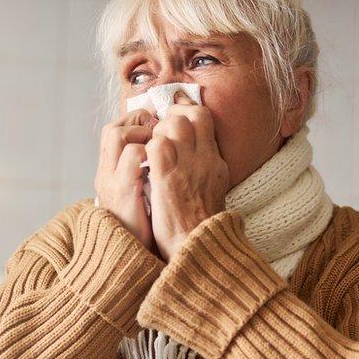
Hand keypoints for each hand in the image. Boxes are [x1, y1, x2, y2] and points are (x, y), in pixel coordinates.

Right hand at [94, 109, 157, 250]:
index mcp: (109, 174)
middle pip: (111, 128)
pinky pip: (131, 154)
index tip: (156, 122)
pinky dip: (146, 148)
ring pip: (116, 134)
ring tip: (159, 140)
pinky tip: (161, 157)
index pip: (113, 131)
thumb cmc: (145, 230)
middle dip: (137, 121)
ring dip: (141, 131)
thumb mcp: (140, 198)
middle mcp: (105, 174)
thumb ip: (144, 176)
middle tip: (159, 126)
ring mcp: (110, 180)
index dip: (135, 122)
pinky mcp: (122, 190)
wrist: (132, 258)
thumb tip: (163, 155)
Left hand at [145, 92, 228, 260]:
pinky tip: (143, 159)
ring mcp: (186, 167)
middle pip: (191, 115)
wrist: (197, 247)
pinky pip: (157, 146)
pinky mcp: (167, 178)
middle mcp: (204, 160)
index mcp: (215, 163)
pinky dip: (147, 147)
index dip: (186, 110)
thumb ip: (205, 169)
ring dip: (157, 131)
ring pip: (173, 125)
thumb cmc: (199, 225)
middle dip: (171, 116)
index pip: (204, 118)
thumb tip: (197, 154)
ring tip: (150, 146)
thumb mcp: (213, 190)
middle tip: (157, 128)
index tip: (173, 114)